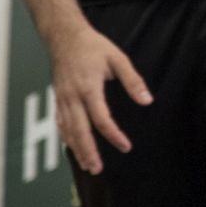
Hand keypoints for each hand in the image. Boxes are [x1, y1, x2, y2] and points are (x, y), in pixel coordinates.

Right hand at [45, 21, 152, 174]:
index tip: (125, 146)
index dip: (113, 135)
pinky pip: (60, 124)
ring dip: (77, 149)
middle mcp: (73, 97)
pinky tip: (73, 148)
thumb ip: (133, 81)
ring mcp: (62, 99)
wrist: (64, 36)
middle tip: (98, 169)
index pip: (101, 118)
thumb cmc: (93, 46)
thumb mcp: (118, 58)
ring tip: (88, 166)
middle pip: (80, 130)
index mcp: (89, 87)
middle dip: (88, 152)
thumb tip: (147, 101)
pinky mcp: (58, 99)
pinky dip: (67, 138)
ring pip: (68, 130)